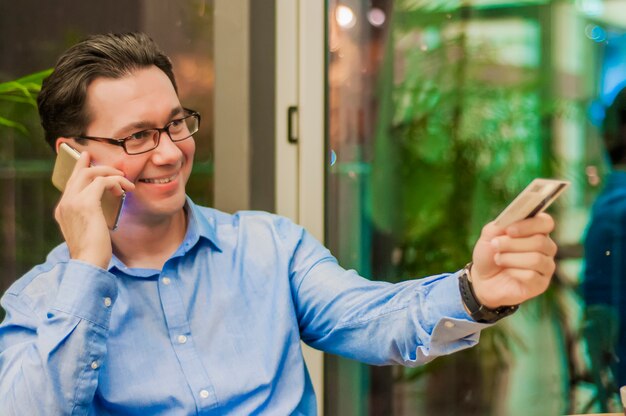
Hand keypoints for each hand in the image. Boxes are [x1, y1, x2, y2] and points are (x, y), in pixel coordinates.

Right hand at [54, 151, 134, 268]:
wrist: (88, 263)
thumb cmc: (92, 252)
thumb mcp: (88, 231)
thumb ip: (90, 217)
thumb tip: (103, 209)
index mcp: (63, 210)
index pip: (71, 184)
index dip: (80, 170)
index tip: (87, 159)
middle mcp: (65, 203)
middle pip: (79, 174)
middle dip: (96, 165)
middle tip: (113, 167)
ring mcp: (73, 202)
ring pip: (91, 174)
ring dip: (111, 174)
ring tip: (125, 182)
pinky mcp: (86, 203)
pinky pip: (103, 181)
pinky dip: (116, 182)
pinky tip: (124, 190)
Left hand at [469, 213, 556, 307]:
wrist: (482, 279)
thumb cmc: (489, 253)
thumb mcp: (490, 235)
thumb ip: (501, 224)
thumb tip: (513, 221)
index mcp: (536, 231)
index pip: (546, 223)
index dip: (529, 225)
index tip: (509, 230)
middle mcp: (546, 248)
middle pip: (540, 241)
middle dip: (513, 243)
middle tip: (495, 245)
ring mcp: (546, 266)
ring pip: (536, 259)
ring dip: (511, 258)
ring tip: (498, 259)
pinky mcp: (541, 284)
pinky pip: (532, 276)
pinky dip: (514, 273)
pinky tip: (508, 273)